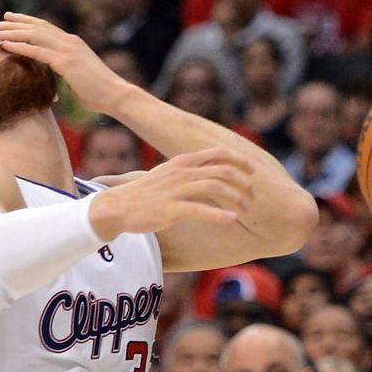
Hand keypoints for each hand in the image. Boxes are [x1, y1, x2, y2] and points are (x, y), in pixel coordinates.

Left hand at [0, 12, 130, 113]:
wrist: (116, 95)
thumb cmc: (99, 93)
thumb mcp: (78, 78)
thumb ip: (65, 74)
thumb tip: (54, 82)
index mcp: (73, 43)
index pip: (45, 27)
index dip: (25, 21)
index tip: (8, 18)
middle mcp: (69, 41)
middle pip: (35, 27)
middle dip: (11, 24)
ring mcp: (67, 50)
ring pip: (32, 36)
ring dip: (9, 32)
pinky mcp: (65, 62)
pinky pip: (37, 51)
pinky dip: (19, 46)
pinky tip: (4, 44)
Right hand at [89, 147, 254, 240]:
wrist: (118, 206)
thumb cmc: (147, 193)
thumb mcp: (169, 174)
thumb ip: (190, 171)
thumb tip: (212, 171)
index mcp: (183, 161)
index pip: (218, 153)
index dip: (240, 160)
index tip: (253, 171)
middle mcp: (181, 172)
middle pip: (222, 170)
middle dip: (242, 182)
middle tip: (253, 196)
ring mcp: (175, 190)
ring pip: (214, 187)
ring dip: (235, 198)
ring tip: (246, 209)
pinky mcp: (170, 209)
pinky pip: (199, 209)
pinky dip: (218, 214)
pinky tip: (231, 219)